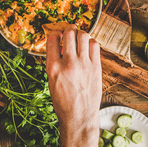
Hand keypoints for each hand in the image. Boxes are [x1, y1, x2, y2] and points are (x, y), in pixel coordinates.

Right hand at [46, 26, 101, 146]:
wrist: (79, 117)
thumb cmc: (64, 102)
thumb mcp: (52, 81)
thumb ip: (54, 63)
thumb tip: (59, 47)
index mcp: (52, 67)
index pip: (52, 38)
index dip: (55, 33)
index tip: (57, 34)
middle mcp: (68, 63)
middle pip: (69, 33)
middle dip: (69, 29)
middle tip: (70, 32)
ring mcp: (83, 64)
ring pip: (84, 35)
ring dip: (81, 34)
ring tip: (80, 39)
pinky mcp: (96, 67)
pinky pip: (95, 45)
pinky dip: (91, 43)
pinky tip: (89, 49)